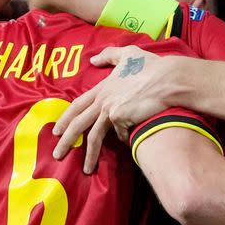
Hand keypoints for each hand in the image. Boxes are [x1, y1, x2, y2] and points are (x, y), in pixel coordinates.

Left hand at [52, 45, 170, 172]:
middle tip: (57, 154)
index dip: (65, 118)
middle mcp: (103, 100)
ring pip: (95, 136)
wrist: (168, 79)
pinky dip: (125, 138)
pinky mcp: (122, 119)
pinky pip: (122, 135)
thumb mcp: (128, 54)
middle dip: (66, 140)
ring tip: (87, 170)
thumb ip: (109, 55)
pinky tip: (133, 136)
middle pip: (78, 123)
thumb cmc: (152, 66)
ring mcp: (111, 110)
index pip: (77, 105)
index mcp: (103, 87)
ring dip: (89, 155)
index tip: (57, 131)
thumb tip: (94, 58)